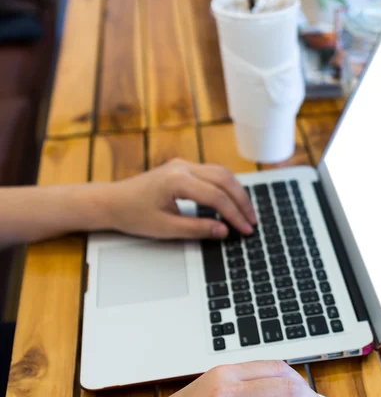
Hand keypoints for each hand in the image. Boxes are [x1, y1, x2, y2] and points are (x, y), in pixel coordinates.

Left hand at [104, 159, 256, 239]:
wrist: (112, 202)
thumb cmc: (133, 215)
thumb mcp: (166, 229)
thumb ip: (197, 229)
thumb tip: (224, 231)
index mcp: (177, 181)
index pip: (216, 197)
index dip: (234, 215)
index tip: (245, 230)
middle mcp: (183, 167)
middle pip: (224, 179)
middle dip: (242, 201)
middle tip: (252, 221)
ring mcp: (183, 165)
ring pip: (222, 173)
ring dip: (237, 192)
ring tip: (246, 213)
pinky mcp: (183, 168)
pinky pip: (213, 173)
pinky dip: (227, 187)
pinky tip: (232, 202)